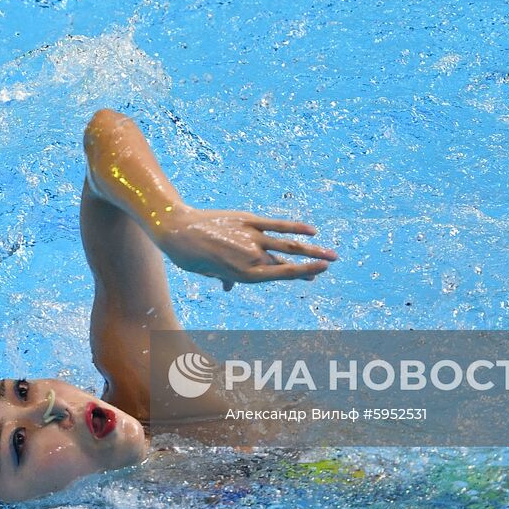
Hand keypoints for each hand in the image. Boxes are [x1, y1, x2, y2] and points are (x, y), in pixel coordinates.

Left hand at [155, 207, 337, 290]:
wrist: (177, 231)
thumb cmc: (190, 257)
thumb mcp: (208, 273)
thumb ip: (225, 279)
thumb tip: (228, 288)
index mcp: (244, 275)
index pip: (280, 275)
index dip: (302, 273)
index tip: (318, 274)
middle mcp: (252, 257)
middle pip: (288, 261)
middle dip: (312, 264)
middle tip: (331, 264)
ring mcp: (251, 237)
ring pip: (288, 245)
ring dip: (312, 248)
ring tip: (330, 252)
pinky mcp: (247, 220)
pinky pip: (275, 225)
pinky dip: (294, 227)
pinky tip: (310, 230)